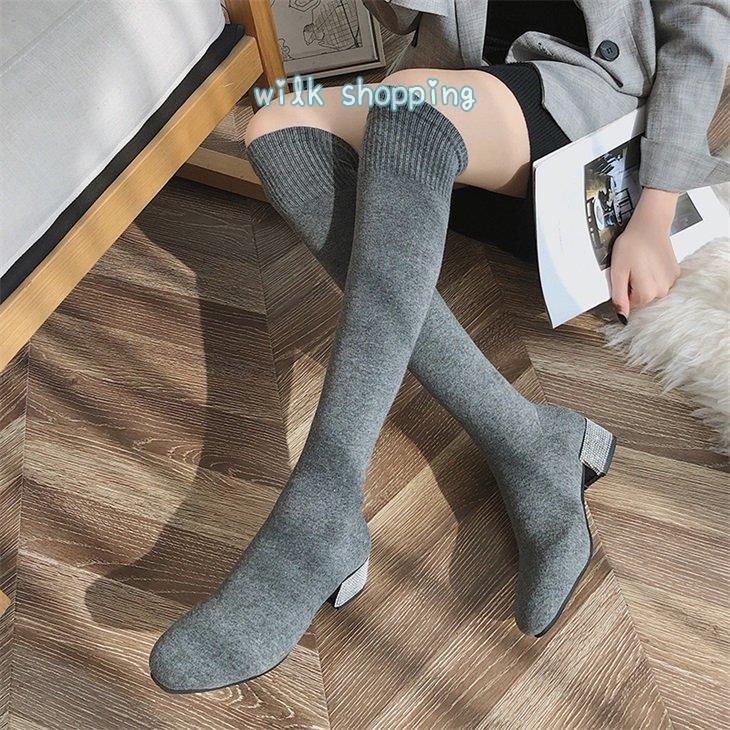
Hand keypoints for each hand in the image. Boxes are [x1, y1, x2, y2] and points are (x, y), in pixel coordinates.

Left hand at [610, 188, 680, 322]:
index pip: (632, 304)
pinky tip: (651, 262)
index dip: (625, 291)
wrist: (650, 225)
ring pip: (652, 290)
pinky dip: (654, 276)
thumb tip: (622, 316)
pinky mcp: (676, 273)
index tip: (625, 275)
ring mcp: (672, 282)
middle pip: (643, 298)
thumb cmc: (631, 245)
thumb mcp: (618, 272)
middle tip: (632, 268)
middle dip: (635, 287)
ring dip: (645, 282)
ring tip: (642, 264)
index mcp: (648, 292)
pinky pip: (661, 282)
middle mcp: (663, 290)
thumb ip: (619, 296)